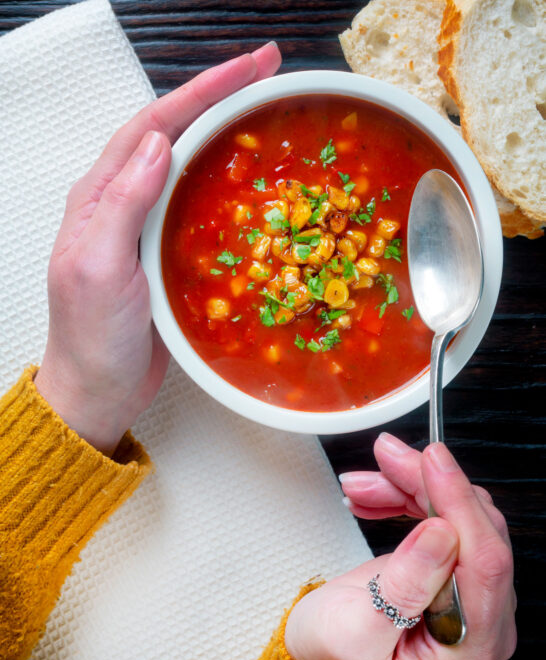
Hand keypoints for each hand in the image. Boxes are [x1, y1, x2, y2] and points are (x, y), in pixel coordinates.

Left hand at [34, 43, 281, 454]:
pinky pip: (201, 207)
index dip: (201, 90)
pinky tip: (255, 183)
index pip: (153, 126)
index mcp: (101, 197)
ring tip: (268, 113)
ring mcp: (148, 227)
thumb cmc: (92, 336)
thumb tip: (162, 142)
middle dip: (220, 98)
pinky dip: (228, 185)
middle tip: (270, 73)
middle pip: (175, 134)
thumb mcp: (98, 268)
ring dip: (227, 134)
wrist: (99, 390)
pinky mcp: (169, 254)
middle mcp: (124, 202)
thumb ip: (123, 203)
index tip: (250, 67)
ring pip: (190, 166)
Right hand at [284, 436, 515, 659]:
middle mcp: (480, 621)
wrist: (317, 654)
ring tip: (365, 481)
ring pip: (458, 514)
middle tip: (387, 456)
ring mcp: (468, 593)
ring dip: (412, 486)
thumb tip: (442, 534)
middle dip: (428, 484)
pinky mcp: (451, 569)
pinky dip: (408, 497)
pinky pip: (443, 516)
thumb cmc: (333, 655)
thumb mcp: (357, 629)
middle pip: (475, 531)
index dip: (459, 504)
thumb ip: (405, 586)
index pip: (484, 565)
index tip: (433, 463)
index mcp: (467, 650)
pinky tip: (377, 493)